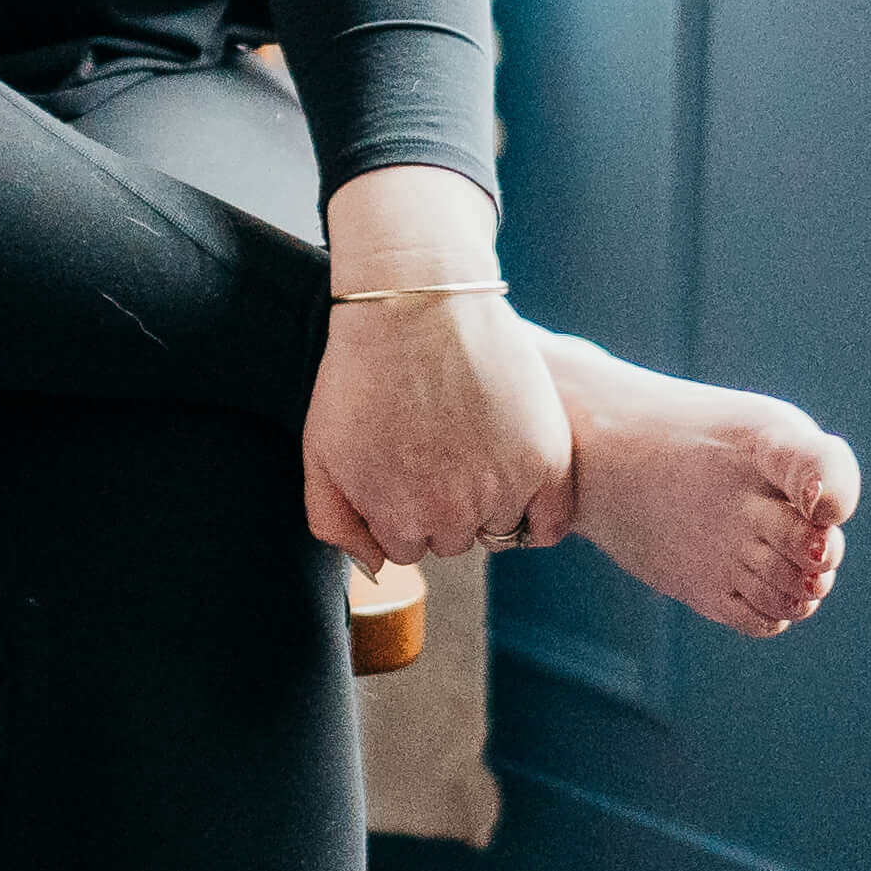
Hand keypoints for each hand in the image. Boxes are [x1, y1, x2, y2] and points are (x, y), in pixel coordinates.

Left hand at [302, 285, 572, 569]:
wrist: (417, 303)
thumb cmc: (361, 371)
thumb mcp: (321, 451)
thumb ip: (337, 522)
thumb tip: (374, 567)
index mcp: (398, 519)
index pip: (407, 547)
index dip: (402, 503)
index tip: (403, 462)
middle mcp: (453, 515)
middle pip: (453, 538)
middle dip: (442, 503)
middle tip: (438, 445)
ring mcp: (502, 489)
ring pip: (498, 526)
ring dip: (488, 498)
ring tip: (471, 441)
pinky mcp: (546, 461)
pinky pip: (549, 522)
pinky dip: (538, 512)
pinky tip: (517, 476)